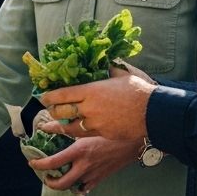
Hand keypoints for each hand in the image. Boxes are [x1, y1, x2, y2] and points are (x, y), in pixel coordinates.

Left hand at [30, 136, 142, 195]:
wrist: (133, 142)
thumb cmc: (110, 131)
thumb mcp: (88, 129)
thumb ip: (69, 130)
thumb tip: (48, 126)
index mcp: (79, 151)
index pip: (52, 163)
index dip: (39, 165)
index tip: (32, 163)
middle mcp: (84, 166)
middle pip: (60, 183)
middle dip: (49, 182)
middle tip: (46, 175)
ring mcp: (93, 175)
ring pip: (72, 187)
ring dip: (62, 184)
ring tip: (59, 176)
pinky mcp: (100, 179)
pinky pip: (85, 188)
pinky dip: (78, 186)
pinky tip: (75, 180)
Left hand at [40, 66, 154, 140]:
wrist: (154, 112)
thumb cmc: (139, 91)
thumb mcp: (122, 74)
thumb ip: (108, 68)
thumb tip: (103, 61)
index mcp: (91, 91)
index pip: (62, 94)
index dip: (48, 97)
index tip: (42, 97)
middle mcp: (89, 108)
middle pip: (62, 112)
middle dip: (52, 112)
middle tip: (47, 110)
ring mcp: (95, 123)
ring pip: (70, 127)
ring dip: (59, 127)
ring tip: (51, 126)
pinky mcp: (103, 133)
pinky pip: (84, 134)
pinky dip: (75, 132)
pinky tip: (71, 131)